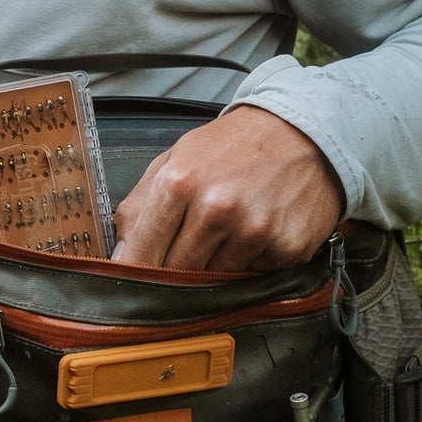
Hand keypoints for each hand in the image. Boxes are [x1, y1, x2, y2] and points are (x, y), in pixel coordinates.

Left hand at [111, 108, 343, 271]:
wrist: (303, 132)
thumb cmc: (235, 146)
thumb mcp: (177, 157)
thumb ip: (141, 203)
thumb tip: (118, 251)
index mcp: (180, 182)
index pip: (142, 252)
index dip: (133, 275)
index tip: (129, 289)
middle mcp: (216, 208)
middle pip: (176, 275)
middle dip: (173, 275)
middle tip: (183, 259)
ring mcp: (253, 230)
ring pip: (214, 281)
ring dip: (215, 268)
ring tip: (227, 234)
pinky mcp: (285, 247)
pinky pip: (253, 277)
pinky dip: (250, 264)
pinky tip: (256, 234)